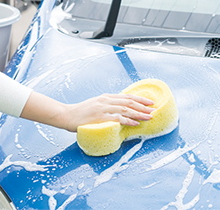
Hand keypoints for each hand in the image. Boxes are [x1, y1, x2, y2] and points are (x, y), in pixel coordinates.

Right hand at [20, 92, 154, 132]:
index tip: (150, 102)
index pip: (126, 97)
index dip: (139, 99)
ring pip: (125, 109)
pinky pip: (117, 118)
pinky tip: (135, 123)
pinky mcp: (99, 117)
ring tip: (149, 117)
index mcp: (105, 97)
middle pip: (128, 102)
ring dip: (139, 113)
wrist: (66, 115)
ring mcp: (102, 108)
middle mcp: (105, 100)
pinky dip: (127, 120)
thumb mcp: (95, 105)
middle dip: (143, 106)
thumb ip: (106, 106)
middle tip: (154, 110)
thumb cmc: (80, 113)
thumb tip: (119, 111)